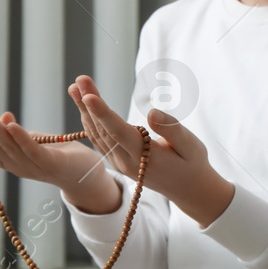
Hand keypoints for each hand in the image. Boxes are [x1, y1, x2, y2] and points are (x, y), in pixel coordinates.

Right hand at [0, 94, 108, 206]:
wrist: (87, 173)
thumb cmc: (57, 155)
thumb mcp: (31, 141)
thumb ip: (15, 134)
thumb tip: (3, 115)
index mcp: (7, 160)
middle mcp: (14, 165)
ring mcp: (31, 166)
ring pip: (5, 145)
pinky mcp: (50, 163)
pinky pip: (31, 150)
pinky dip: (20, 137)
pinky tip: (11, 123)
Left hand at [67, 75, 233, 226]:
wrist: (187, 189)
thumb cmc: (192, 163)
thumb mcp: (191, 146)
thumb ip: (172, 129)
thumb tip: (152, 112)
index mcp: (145, 156)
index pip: (119, 132)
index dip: (103, 113)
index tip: (88, 96)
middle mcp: (126, 161)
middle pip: (103, 129)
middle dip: (89, 103)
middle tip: (80, 79)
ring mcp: (119, 163)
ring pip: (97, 134)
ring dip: (85, 109)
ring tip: (75, 87)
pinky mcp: (118, 161)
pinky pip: (100, 140)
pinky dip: (90, 121)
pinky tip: (84, 106)